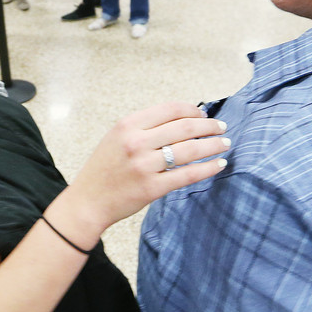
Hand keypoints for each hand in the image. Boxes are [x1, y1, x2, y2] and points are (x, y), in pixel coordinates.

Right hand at [59, 102, 227, 234]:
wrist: (87, 201)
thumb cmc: (103, 169)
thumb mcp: (116, 138)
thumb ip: (143, 128)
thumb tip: (182, 120)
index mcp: (127, 125)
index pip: (170, 109)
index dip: (192, 110)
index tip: (203, 114)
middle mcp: (136, 142)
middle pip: (184, 127)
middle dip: (208, 126)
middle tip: (221, 128)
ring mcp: (144, 165)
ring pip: (189, 150)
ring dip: (212, 145)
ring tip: (224, 144)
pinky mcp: (152, 188)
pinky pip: (187, 175)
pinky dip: (207, 168)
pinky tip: (219, 164)